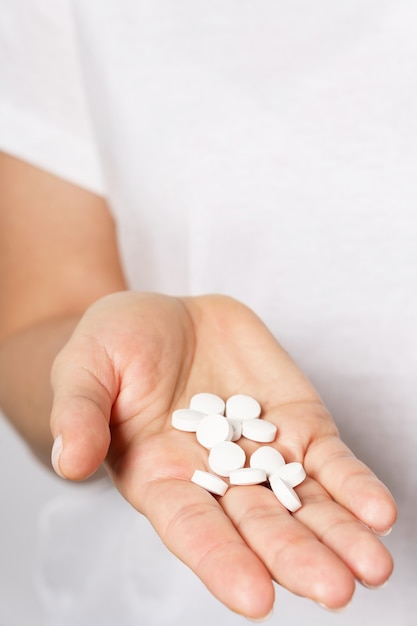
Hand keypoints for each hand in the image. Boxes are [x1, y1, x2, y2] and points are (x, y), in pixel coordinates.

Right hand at [50, 292, 396, 619]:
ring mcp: (262, 452)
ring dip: (339, 534)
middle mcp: (217, 478)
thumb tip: (71, 460)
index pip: (192, 529)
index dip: (221, 561)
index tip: (255, 597)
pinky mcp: (295, 423)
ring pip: (306, 504)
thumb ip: (79, 411)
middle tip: (334, 589)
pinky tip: (380, 511)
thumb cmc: (115, 345)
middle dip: (296, 557)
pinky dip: (354, 484)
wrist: (165, 317)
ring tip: (374, 566)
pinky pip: (330, 460)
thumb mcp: (84, 366)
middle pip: (260, 526)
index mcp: (161, 478)